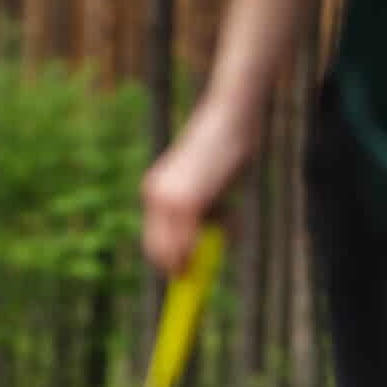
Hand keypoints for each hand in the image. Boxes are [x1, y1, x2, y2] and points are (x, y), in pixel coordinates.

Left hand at [142, 107, 253, 274]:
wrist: (231, 113)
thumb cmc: (227, 144)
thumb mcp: (208, 182)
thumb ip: (201, 212)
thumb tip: (207, 241)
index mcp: (155, 191)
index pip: (155, 241)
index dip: (172, 260)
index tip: (188, 272)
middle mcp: (155, 196)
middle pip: (160, 253)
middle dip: (183, 266)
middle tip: (203, 267)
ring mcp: (168, 200)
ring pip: (176, 252)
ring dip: (202, 251)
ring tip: (228, 209)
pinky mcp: (187, 202)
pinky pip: (191, 244)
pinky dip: (208, 244)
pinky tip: (229, 209)